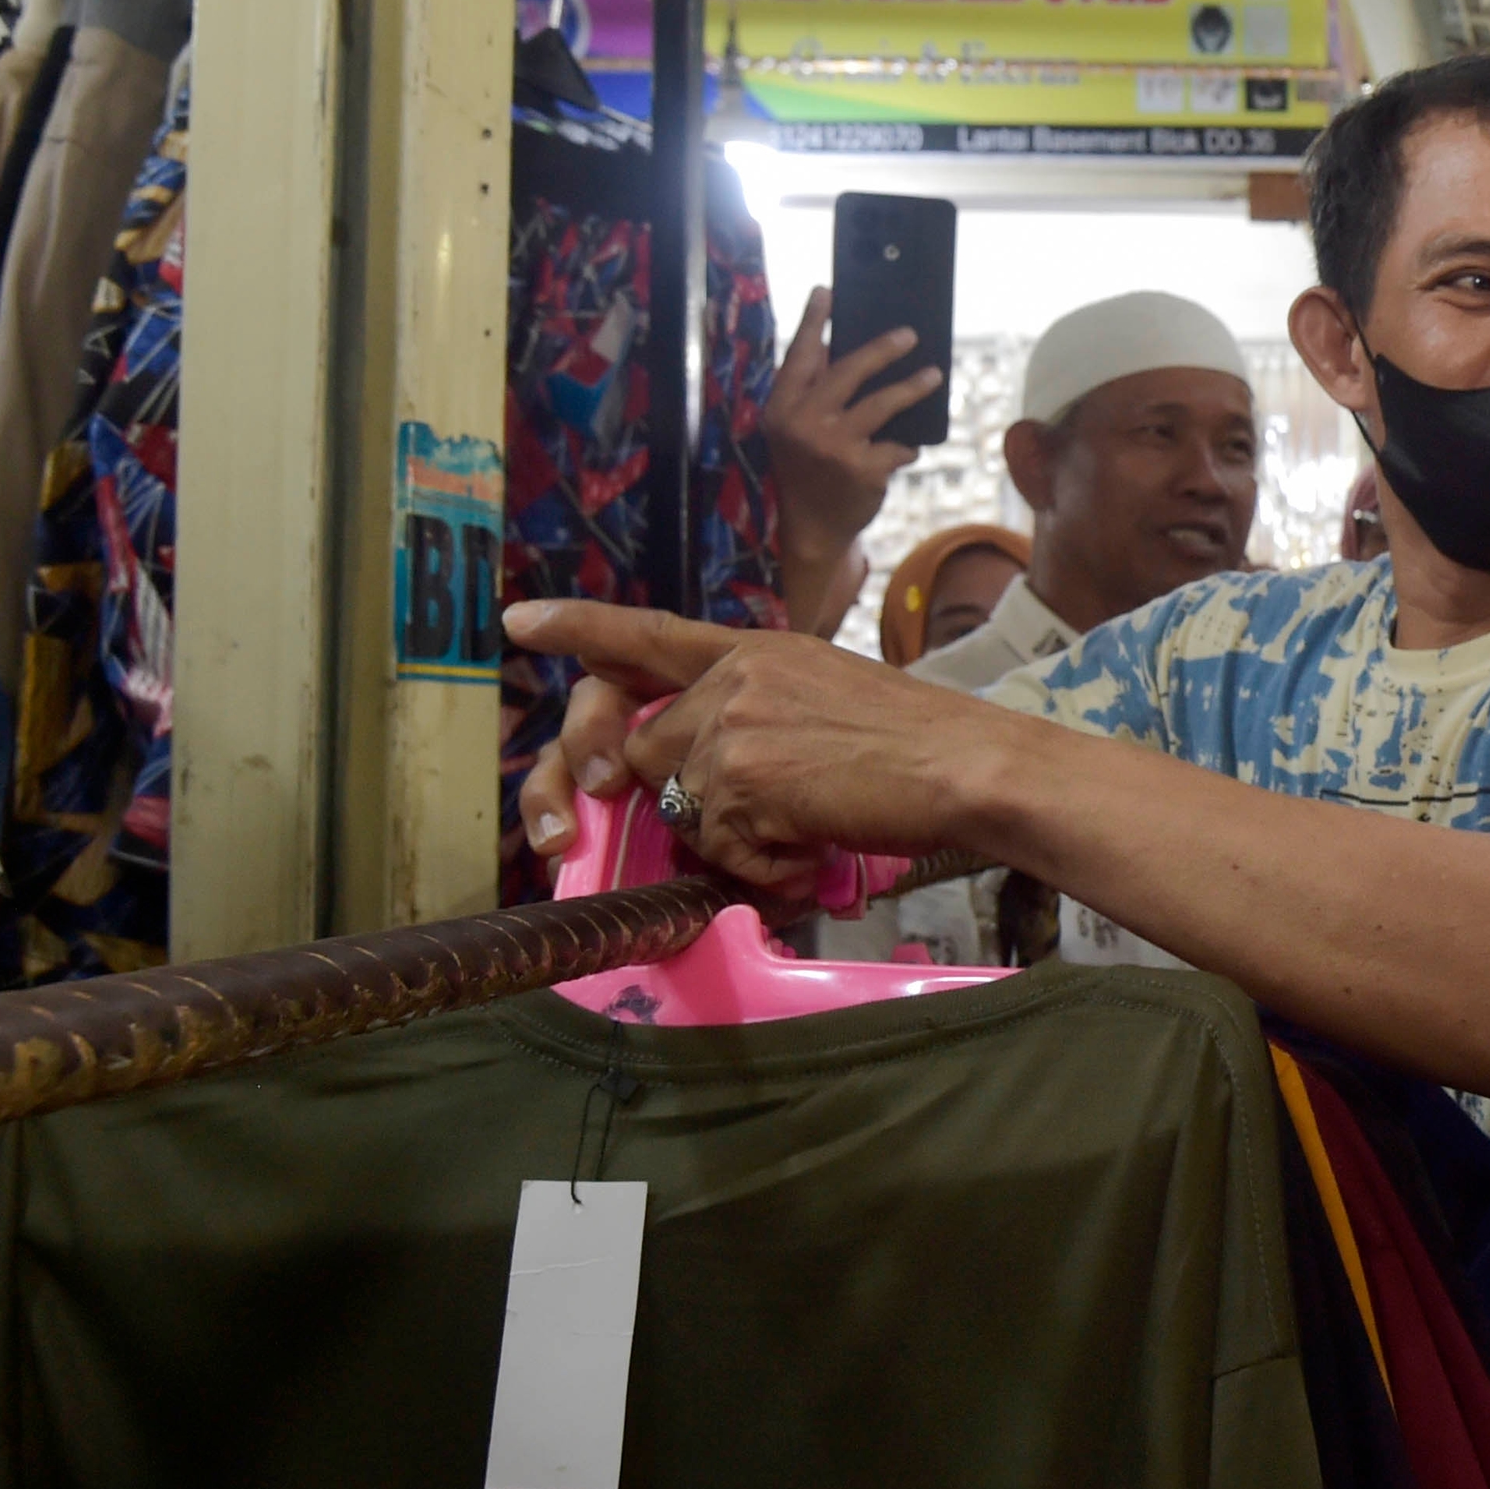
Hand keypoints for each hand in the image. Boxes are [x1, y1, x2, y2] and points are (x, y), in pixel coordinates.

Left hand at [504, 599, 1013, 894]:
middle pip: (639, 744)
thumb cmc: (923, 744)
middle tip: (678, 822)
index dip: (578, 625)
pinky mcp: (741, 779)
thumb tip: (709, 780)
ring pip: (679, 805)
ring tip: (804, 838)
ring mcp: (733, 726)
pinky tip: (813, 852)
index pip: (649, 633)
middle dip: (642, 792)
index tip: (520, 620)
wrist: (969, 764)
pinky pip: (718, 849)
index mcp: (757, 650)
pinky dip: (762, 868)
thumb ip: (758, 715)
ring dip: (733, 840)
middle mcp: (734, 679)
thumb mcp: (827, 695)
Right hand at [766, 291, 941, 630]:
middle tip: (908, 335)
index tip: (825, 291)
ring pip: (882, 404)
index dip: (811, 322)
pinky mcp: (863, 468)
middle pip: (848, 371)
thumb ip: (810, 390)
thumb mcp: (793, 429)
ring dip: (912, 388)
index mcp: (782, 408)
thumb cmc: (806, 469)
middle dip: (881, 349)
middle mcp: (803, 423)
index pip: (798, 357)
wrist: (811, 527)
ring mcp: (834, 446)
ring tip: (933, 377)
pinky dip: (906, 445)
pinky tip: (908, 447)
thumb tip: (833, 344)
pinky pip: (897, 445)